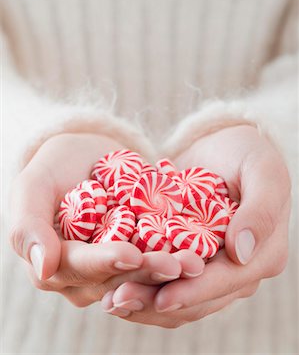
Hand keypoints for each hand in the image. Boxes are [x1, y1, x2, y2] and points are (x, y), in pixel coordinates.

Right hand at [9, 133, 203, 309]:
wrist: (83, 156)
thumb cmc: (52, 168)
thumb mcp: (32, 187)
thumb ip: (28, 226)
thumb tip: (43, 269)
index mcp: (54, 265)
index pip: (81, 268)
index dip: (106, 263)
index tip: (132, 254)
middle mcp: (86, 275)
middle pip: (118, 278)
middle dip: (149, 271)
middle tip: (181, 263)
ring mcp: (114, 267)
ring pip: (143, 274)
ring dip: (171, 268)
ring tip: (197, 259)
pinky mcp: (139, 253)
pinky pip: (158, 256)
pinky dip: (178, 251)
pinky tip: (201, 246)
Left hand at [101, 125, 290, 326]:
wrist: (223, 146)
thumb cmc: (247, 153)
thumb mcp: (261, 170)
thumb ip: (260, 210)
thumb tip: (241, 253)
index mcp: (264, 255)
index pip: (227, 281)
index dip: (194, 292)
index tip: (161, 299)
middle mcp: (240, 269)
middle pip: (199, 298)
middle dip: (158, 302)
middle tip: (118, 301)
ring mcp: (213, 266)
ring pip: (179, 295)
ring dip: (145, 301)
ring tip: (110, 299)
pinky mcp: (189, 258)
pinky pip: (166, 278)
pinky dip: (142, 282)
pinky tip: (112, 283)